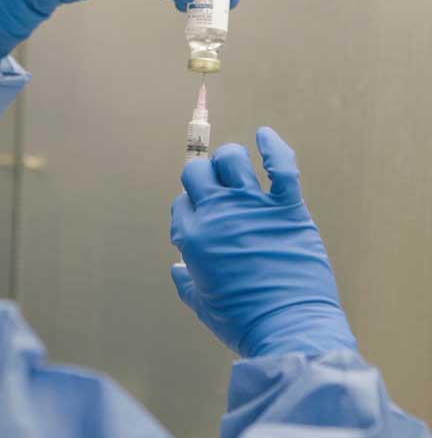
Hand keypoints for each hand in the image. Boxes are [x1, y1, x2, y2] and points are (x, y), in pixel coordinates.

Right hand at [170, 127, 356, 357]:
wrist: (287, 328)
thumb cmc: (241, 321)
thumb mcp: (202, 304)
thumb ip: (186, 282)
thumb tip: (178, 268)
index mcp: (193, 237)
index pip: (181, 203)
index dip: (189, 209)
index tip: (201, 220)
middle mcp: (218, 214)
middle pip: (198, 172)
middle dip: (202, 177)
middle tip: (214, 189)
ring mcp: (253, 207)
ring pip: (232, 159)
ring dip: (230, 159)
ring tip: (235, 167)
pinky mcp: (287, 208)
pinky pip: (282, 166)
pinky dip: (273, 146)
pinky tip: (265, 135)